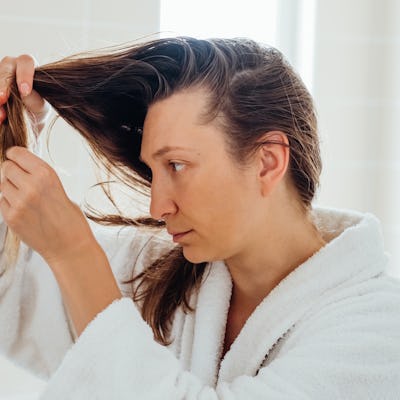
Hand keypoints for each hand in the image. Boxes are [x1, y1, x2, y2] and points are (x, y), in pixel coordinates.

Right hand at [0, 54, 49, 136]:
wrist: (27, 117)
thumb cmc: (36, 107)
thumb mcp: (39, 105)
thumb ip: (33, 97)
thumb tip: (24, 92)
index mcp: (28, 66)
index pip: (26, 62)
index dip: (25, 75)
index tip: (25, 91)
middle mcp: (11, 65)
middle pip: (5, 69)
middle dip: (3, 85)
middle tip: (2, 99)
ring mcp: (0, 74)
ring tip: (1, 115)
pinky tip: (0, 117)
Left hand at [0, 146, 95, 263]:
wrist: (70, 246)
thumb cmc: (70, 220)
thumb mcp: (59, 190)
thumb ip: (39, 178)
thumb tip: (20, 170)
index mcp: (46, 175)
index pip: (17, 154)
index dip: (15, 156)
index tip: (15, 159)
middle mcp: (31, 186)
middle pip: (6, 168)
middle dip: (13, 173)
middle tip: (22, 182)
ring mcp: (19, 202)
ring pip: (2, 185)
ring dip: (10, 189)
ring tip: (26, 200)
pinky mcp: (11, 217)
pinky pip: (1, 202)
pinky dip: (9, 204)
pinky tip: (24, 211)